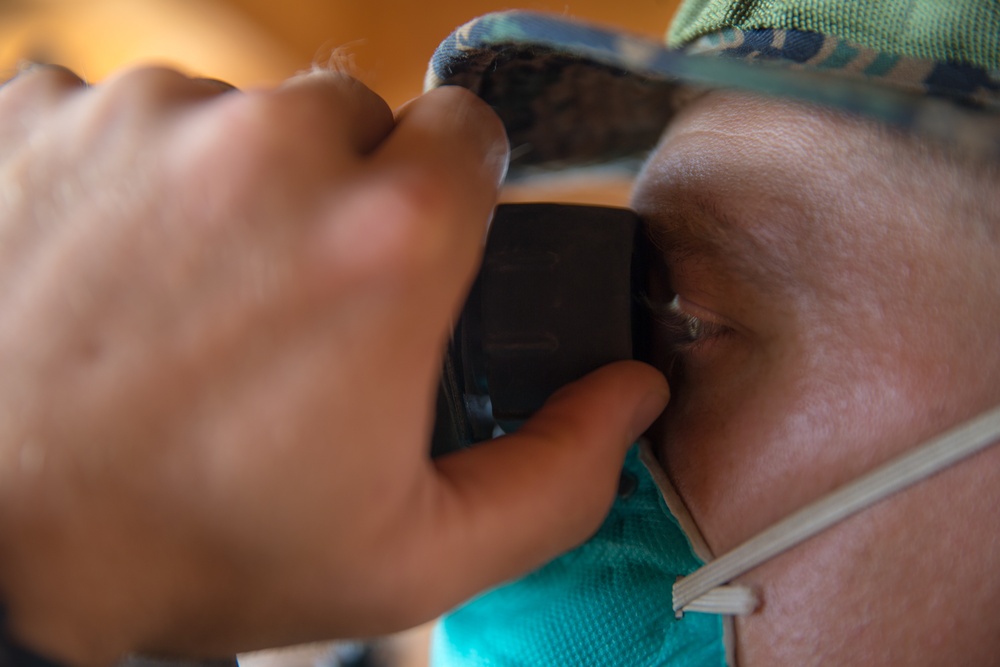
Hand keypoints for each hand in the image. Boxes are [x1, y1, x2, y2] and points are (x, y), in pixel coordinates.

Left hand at [0, 65, 667, 665]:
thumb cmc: (186, 549)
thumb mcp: (408, 557)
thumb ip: (554, 476)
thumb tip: (630, 395)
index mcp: (385, 240)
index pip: (470, 129)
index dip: (451, 188)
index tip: (411, 246)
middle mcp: (271, 146)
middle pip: (350, 117)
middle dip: (339, 192)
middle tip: (288, 299)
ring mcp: (143, 114)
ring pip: (233, 116)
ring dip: (226, 187)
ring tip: (178, 299)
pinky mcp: (36, 110)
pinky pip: (121, 113)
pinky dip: (123, 176)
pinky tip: (97, 269)